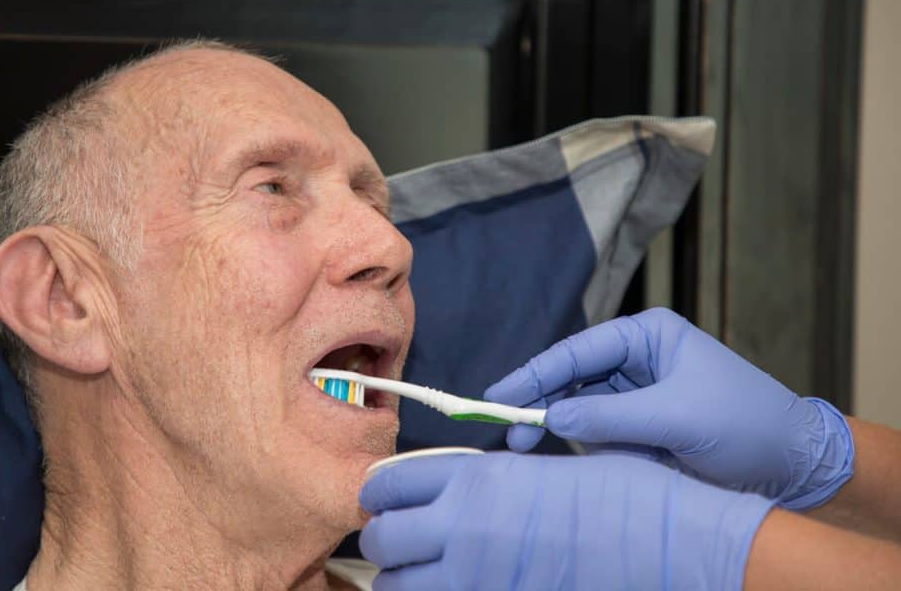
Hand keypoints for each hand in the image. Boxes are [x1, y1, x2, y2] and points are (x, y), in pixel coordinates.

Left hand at [359, 452, 773, 590]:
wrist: (671, 542)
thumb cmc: (622, 496)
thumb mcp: (542, 470)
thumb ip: (487, 483)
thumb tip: (452, 496)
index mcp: (477, 478)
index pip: (390, 483)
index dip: (377, 493)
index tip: (379, 501)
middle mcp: (465, 527)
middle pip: (381, 538)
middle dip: (381, 541)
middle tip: (394, 544)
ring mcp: (479, 577)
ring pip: (397, 588)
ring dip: (400, 582)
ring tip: (418, 577)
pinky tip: (452, 589)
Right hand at [484, 307, 853, 507]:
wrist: (791, 465)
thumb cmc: (745, 423)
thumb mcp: (676, 416)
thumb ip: (610, 416)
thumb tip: (552, 415)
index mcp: (647, 335)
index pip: (578, 351)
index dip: (535, 372)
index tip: (498, 394)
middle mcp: (636, 359)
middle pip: (571, 377)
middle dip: (539, 400)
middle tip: (506, 429)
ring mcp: (635, 394)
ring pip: (578, 407)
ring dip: (554, 425)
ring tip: (525, 446)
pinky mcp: (638, 427)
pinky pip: (597, 432)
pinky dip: (578, 444)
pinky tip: (558, 452)